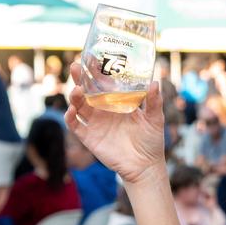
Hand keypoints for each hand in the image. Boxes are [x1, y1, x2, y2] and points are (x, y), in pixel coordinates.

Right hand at [65, 62, 165, 183]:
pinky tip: (71, 110)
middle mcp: (103, 110)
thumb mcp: (155, 119)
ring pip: (78, 106)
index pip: (103, 83)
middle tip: (77, 67)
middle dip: (80, 79)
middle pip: (86, 91)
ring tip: (77, 90)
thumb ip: (154, 102)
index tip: (92, 58)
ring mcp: (95, 123)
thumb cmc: (151, 142)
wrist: (146, 166)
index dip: (96, 71)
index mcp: (117, 102)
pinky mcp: (89, 138)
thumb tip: (155, 83)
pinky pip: (75, 125)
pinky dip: (70, 117)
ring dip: (74, 96)